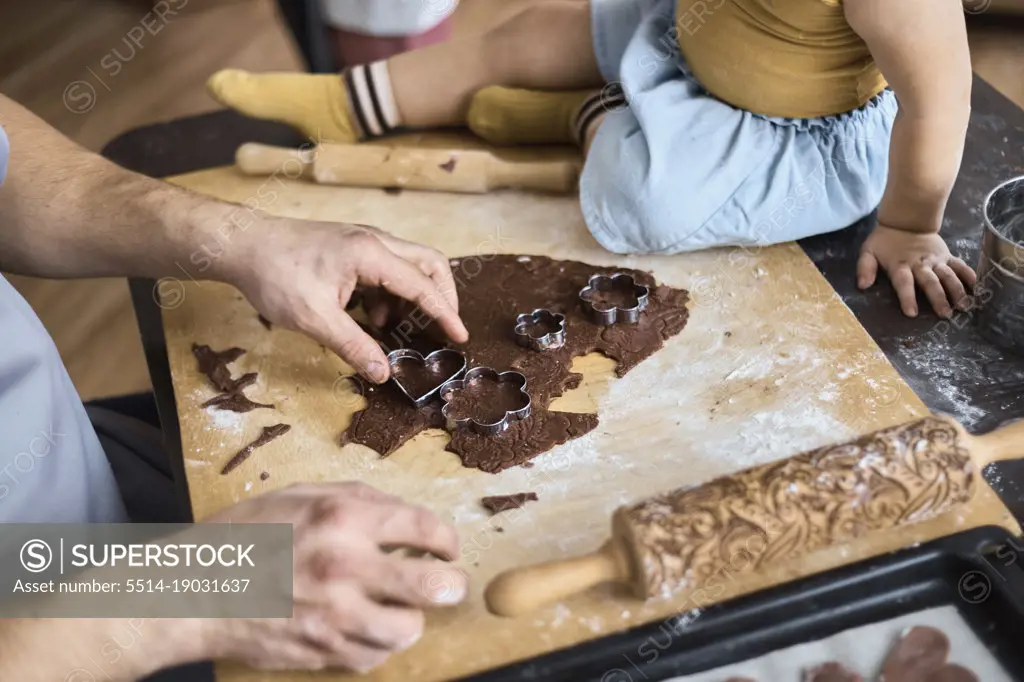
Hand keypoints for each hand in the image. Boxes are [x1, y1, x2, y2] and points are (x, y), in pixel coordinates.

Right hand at [202, 482, 466, 672]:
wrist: (192, 593)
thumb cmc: (244, 537)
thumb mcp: (298, 496)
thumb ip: (356, 498)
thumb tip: (403, 513)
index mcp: (342, 518)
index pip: (423, 526)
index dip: (447, 538)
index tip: (448, 547)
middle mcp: (345, 566)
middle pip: (433, 586)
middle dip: (451, 585)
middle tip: (450, 584)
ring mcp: (334, 616)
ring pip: (408, 629)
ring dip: (411, 618)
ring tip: (399, 607)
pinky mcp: (322, 651)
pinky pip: (373, 656)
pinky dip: (377, 644)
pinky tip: (365, 628)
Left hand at [225, 219, 468, 382]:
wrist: (243, 244)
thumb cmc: (275, 275)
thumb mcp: (315, 319)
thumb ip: (353, 346)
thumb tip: (383, 373)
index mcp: (371, 254)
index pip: (422, 285)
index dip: (445, 313)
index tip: (460, 336)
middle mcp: (375, 241)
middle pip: (429, 263)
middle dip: (442, 296)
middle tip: (444, 327)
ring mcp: (364, 241)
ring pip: (410, 264)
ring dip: (411, 297)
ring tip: (388, 329)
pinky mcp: (352, 247)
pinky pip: (388, 268)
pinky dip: (390, 294)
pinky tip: (368, 317)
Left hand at [857, 224, 975, 317]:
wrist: (906, 221)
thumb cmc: (884, 242)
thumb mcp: (868, 252)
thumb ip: (864, 268)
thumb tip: (862, 285)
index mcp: (900, 265)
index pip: (904, 283)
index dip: (907, 297)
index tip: (911, 313)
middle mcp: (920, 264)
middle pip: (930, 282)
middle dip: (938, 298)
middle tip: (945, 314)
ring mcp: (936, 260)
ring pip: (948, 275)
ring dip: (957, 290)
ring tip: (964, 306)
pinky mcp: (947, 256)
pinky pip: (960, 265)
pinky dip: (969, 275)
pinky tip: (977, 287)